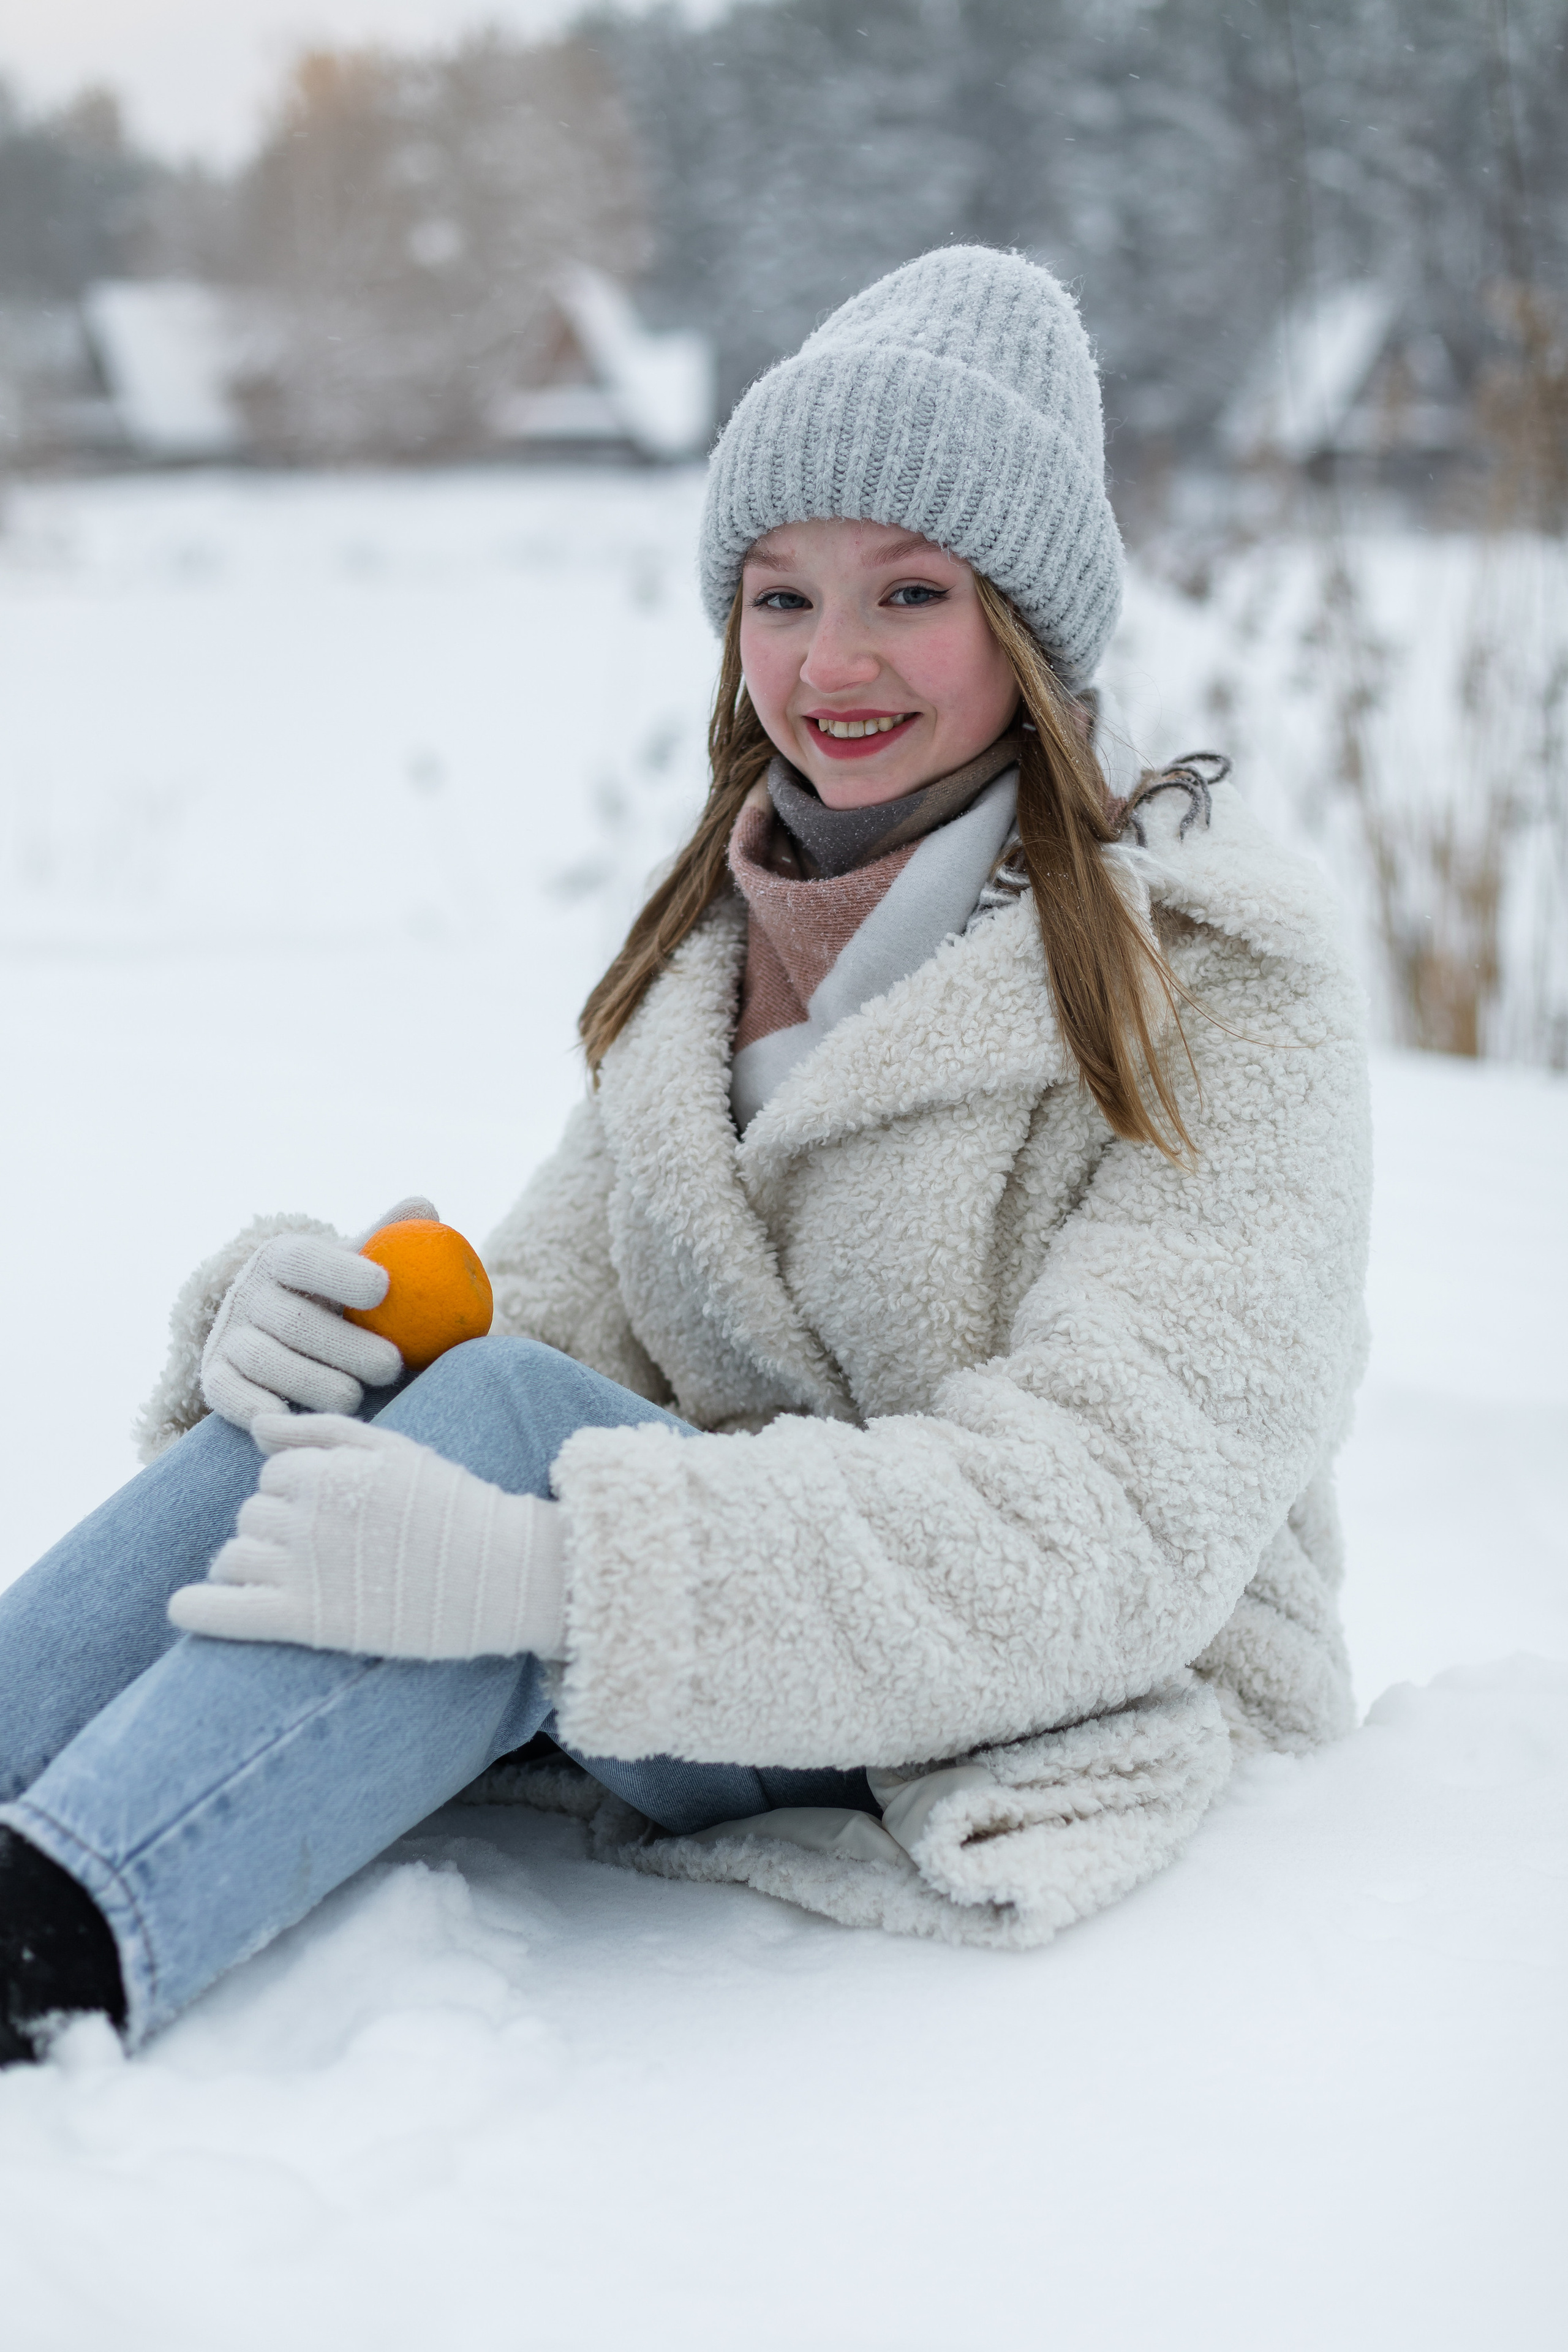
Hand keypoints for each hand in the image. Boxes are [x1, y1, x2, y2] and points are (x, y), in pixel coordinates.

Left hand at [168, 1412, 566, 1660]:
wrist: (503, 1572)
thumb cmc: (453, 1506)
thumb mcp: (395, 1449)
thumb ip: (321, 1431)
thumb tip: (258, 1429)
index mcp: (327, 1470)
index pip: (273, 1474)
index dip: (300, 1493)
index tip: (338, 1514)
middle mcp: (307, 1514)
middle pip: (253, 1515)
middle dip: (278, 1529)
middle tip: (329, 1553)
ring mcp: (302, 1568)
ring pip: (236, 1556)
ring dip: (252, 1566)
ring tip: (293, 1582)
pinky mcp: (305, 1620)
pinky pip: (227, 1612)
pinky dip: (201, 1609)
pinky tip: (186, 1609)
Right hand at [200, 1196, 437, 1430]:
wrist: (266, 1328)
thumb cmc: (329, 1294)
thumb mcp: (351, 1262)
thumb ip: (385, 1239)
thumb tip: (425, 1205)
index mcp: (281, 1257)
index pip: (306, 1259)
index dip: (342, 1273)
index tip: (384, 1288)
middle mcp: (248, 1293)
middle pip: (296, 1322)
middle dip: (347, 1347)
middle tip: (391, 1365)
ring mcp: (227, 1336)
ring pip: (268, 1362)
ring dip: (316, 1383)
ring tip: (357, 1396)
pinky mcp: (215, 1377)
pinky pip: (231, 1396)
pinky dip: (260, 1408)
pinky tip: (296, 1418)